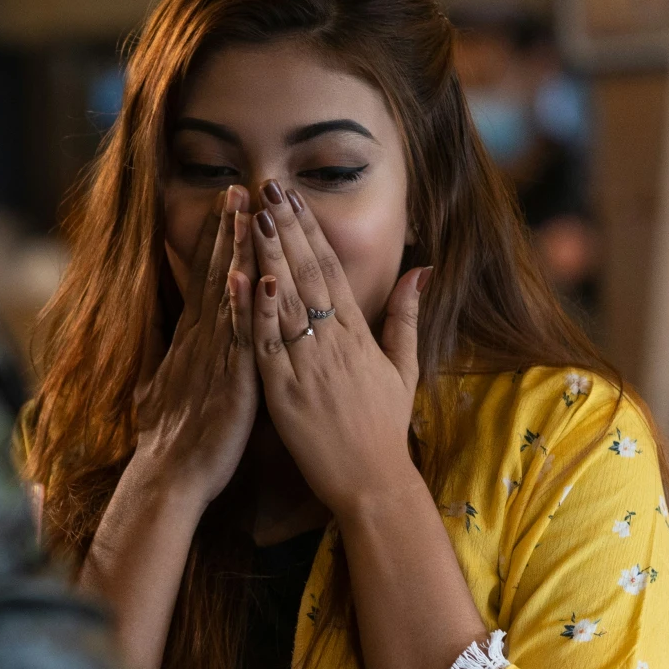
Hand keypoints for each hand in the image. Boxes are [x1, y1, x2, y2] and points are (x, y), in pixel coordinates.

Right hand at [131, 186, 257, 508]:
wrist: (168, 478)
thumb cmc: (171, 440)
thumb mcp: (162, 388)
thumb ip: (167, 355)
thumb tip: (164, 333)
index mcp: (193, 343)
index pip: (205, 280)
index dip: (215, 242)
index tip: (226, 206)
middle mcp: (202, 342)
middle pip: (216, 276)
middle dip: (226, 232)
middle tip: (236, 189)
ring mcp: (214, 359)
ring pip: (227, 297)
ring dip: (235, 254)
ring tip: (244, 214)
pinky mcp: (229, 383)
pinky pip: (239, 339)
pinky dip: (242, 308)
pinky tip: (249, 277)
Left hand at [245, 182, 429, 517]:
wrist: (372, 482)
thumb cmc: (384, 427)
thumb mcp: (404, 367)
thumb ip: (406, 316)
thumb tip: (422, 269)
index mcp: (357, 334)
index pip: (331, 270)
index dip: (309, 230)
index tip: (292, 196)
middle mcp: (332, 342)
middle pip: (307, 274)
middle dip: (286, 228)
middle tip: (267, 187)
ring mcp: (307, 366)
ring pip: (285, 302)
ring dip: (268, 256)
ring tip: (253, 216)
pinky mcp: (284, 392)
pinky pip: (266, 345)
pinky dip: (256, 312)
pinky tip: (246, 279)